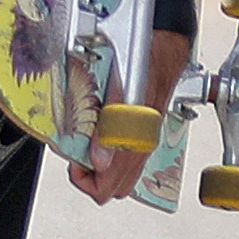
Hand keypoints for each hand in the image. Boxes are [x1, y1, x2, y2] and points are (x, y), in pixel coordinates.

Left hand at [72, 34, 190, 204]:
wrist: (165, 49)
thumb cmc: (145, 66)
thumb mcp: (121, 96)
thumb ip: (110, 132)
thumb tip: (99, 162)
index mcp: (136, 144)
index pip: (107, 188)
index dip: (83, 180)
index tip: (74, 162)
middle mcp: (141, 147)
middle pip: (114, 188)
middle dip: (91, 177)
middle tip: (78, 156)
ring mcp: (143, 142)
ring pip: (121, 176)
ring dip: (99, 167)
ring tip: (87, 145)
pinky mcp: (144, 132)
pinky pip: (127, 160)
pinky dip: (109, 156)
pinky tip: (100, 138)